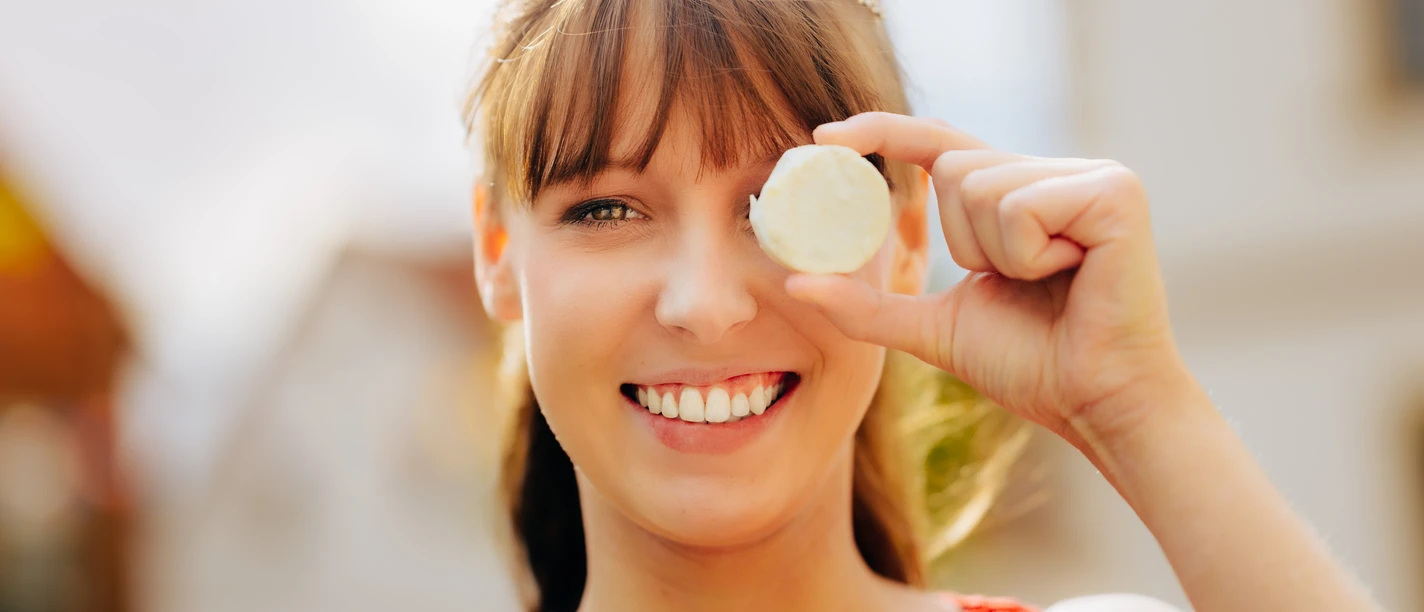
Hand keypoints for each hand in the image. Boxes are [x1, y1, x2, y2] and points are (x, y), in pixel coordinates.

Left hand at [787, 112, 1193, 442]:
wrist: (1095, 405)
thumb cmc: (1030, 367)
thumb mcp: (932, 328)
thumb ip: (868, 306)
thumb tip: (795, 284)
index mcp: (1016, 194)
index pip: (938, 144)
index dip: (883, 132)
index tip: (824, 136)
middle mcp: (1054, 171)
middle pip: (951, 166)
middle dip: (962, 242)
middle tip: (1017, 285)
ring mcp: (1091, 175)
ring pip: (980, 184)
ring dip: (997, 254)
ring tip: (1050, 283)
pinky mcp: (1115, 191)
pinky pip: (1021, 204)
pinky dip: (1028, 253)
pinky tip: (1073, 274)